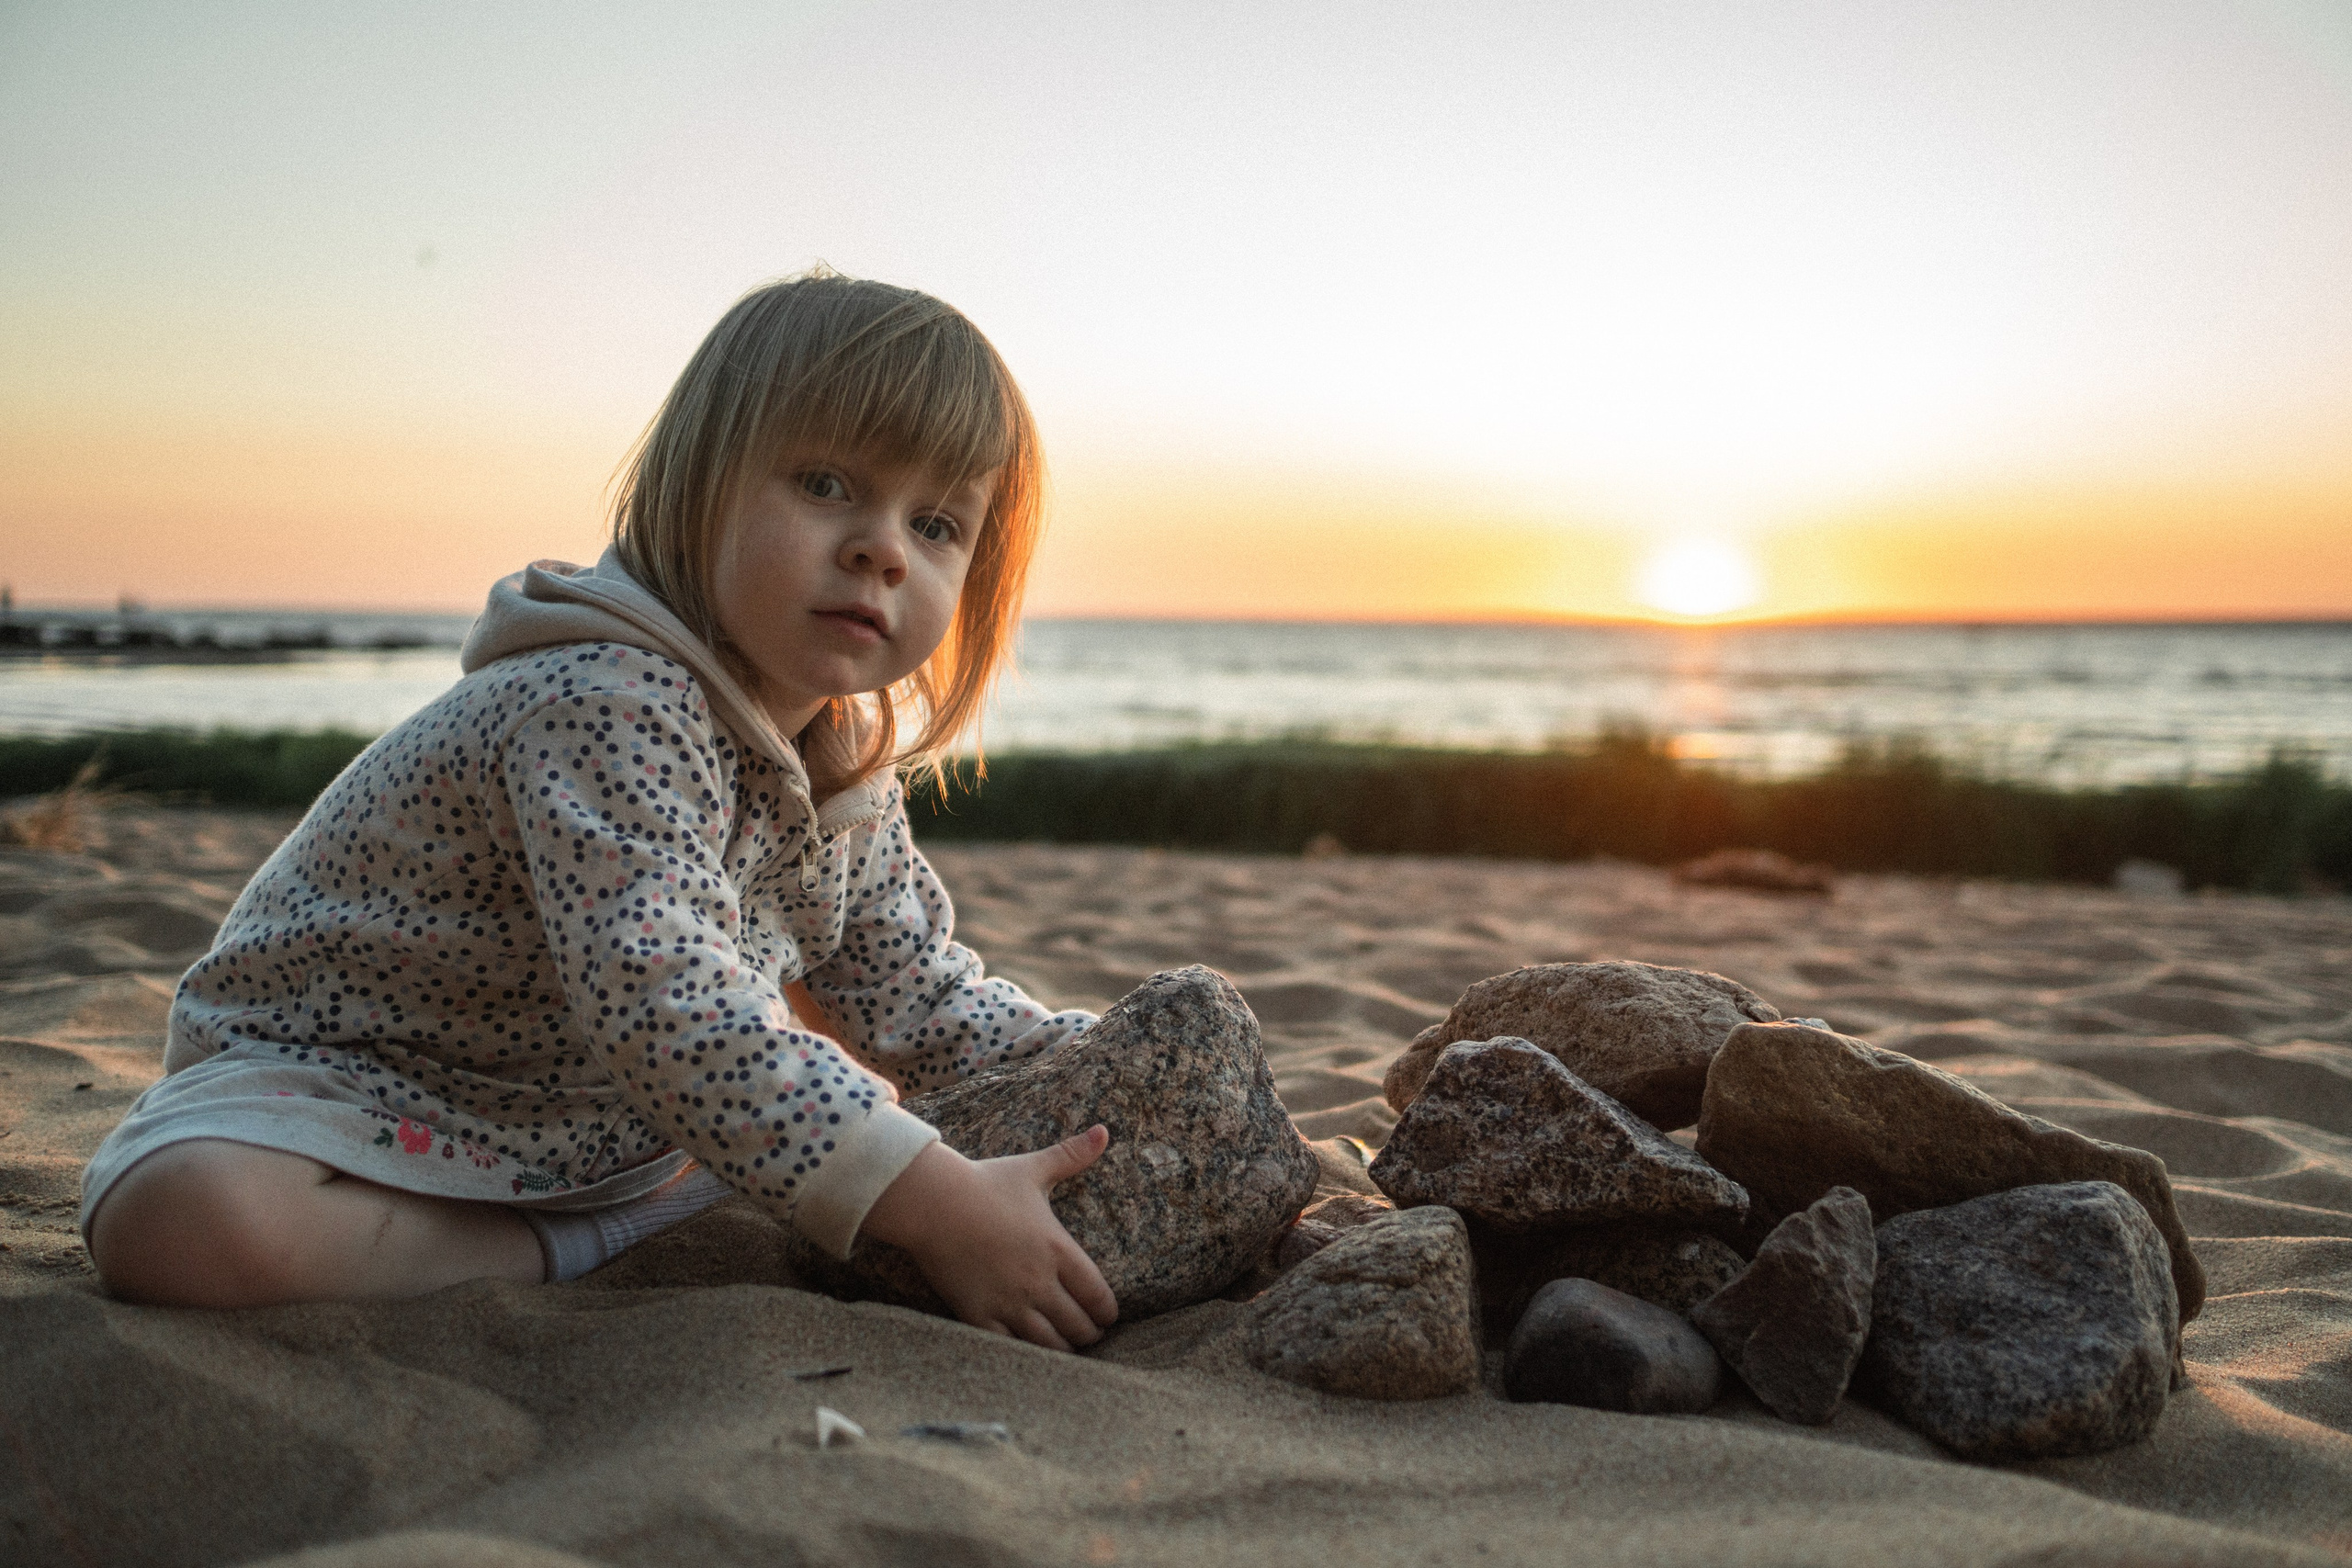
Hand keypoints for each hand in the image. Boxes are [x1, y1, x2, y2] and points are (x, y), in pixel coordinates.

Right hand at [858, 1125, 1119, 1350]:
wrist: (931, 1201)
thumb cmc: (984, 1183)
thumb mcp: (1033, 1169)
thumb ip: (1071, 1155)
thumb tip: (1104, 1131)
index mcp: (1058, 1249)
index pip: (1099, 1297)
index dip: (1108, 1313)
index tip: (1106, 1316)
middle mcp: (1039, 1281)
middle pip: (1079, 1327)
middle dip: (1088, 1335)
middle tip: (1087, 1334)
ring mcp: (1009, 1302)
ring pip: (1050, 1346)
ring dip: (1062, 1350)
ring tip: (1063, 1349)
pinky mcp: (979, 1315)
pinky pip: (1010, 1349)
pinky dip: (1024, 1356)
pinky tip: (1028, 1352)